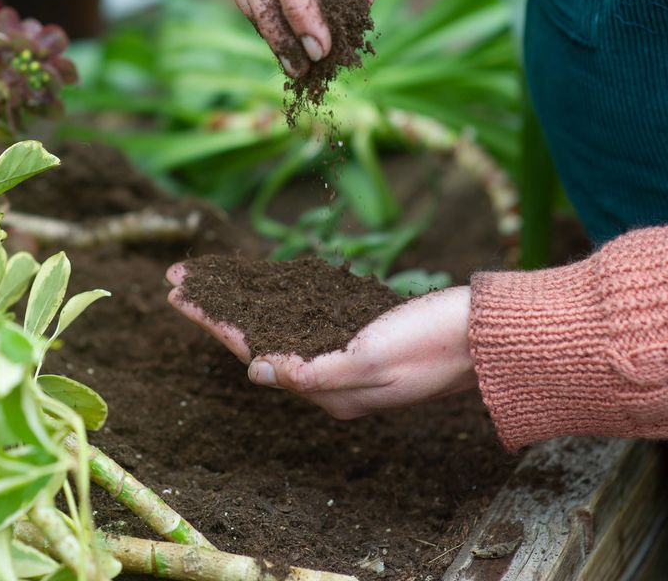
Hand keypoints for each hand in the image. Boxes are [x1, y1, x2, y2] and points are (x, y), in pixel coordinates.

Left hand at [166, 264, 477, 418]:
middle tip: (179, 277)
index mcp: (329, 389)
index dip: (213, 320)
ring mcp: (348, 359)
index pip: (252, 352)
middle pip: (257, 338)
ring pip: (279, 327)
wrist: (489, 337)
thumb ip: (312, 370)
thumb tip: (255, 373)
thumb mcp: (372, 360)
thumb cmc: (435, 344)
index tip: (178, 293)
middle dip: (217, 308)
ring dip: (243, 302)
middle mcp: (332, 379)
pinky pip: (308, 319)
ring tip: (211, 279)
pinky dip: (280, 301)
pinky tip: (269, 289)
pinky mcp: (365, 338)